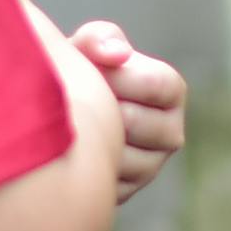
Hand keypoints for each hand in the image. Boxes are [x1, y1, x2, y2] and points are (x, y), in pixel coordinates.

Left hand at [71, 22, 187, 196]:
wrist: (58, 116)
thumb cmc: (79, 72)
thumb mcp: (89, 46)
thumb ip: (101, 38)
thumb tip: (117, 54)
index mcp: (171, 91)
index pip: (158, 84)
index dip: (117, 76)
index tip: (88, 71)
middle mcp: (171, 132)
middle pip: (135, 122)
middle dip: (99, 109)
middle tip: (75, 102)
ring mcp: (152, 166)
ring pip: (119, 155)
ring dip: (89, 139)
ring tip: (72, 124)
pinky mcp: (127, 191)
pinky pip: (104, 181)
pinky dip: (84, 166)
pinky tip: (71, 149)